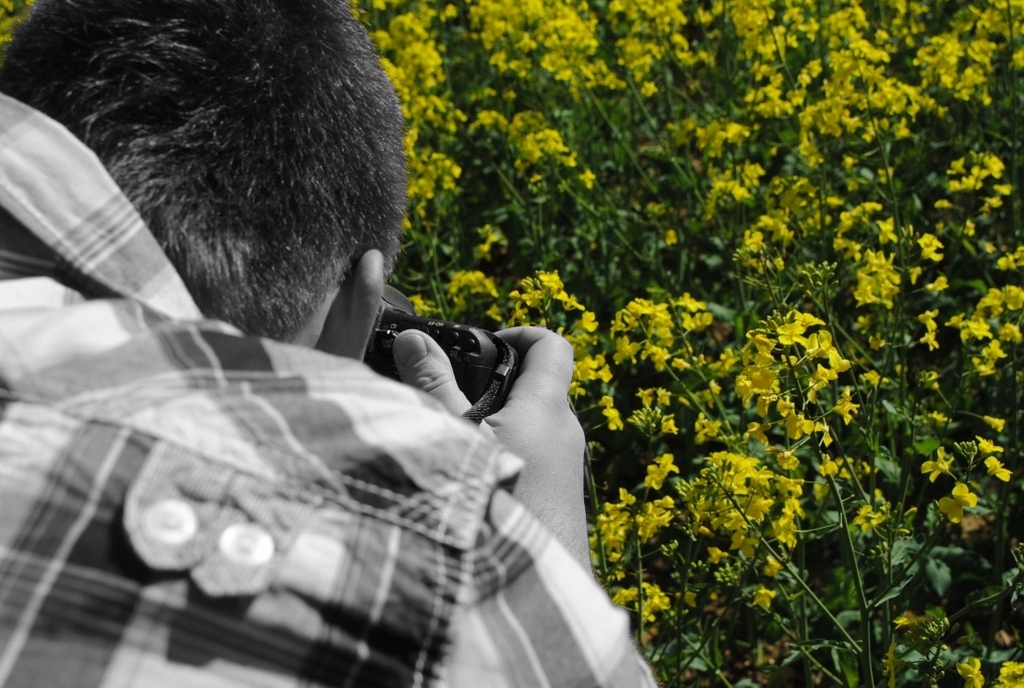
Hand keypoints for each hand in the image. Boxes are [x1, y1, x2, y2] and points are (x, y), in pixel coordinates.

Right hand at [392, 327, 589, 568]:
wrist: (526, 589)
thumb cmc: (491, 504)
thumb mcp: (452, 437)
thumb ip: (431, 385)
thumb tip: (412, 339)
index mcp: (546, 408)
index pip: (553, 346)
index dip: (521, 334)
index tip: (485, 345)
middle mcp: (567, 433)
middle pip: (540, 386)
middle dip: (499, 383)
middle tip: (456, 395)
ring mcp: (568, 468)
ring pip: (536, 426)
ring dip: (500, 423)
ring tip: (457, 441)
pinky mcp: (562, 497)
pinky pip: (537, 458)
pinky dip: (508, 453)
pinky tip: (472, 479)